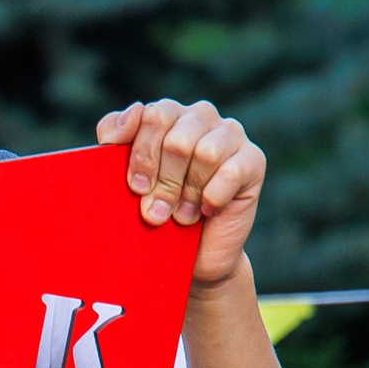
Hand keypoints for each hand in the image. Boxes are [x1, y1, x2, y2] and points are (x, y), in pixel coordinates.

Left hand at [97, 100, 265, 285]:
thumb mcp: (122, 178)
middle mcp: (200, 116)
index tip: (135, 187)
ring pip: (205, 154)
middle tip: (155, 211)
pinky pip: (230, 172)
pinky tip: (206, 211)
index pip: (153, 115)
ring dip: (187, 194)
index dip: (142, 155)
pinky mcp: (253, 160)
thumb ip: (114, 136)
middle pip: (178, 139)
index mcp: (168, 114)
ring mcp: (230, 134)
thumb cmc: (153, 211)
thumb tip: (133, 111)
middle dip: (163, 182)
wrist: (190, 256)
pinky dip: (212, 198)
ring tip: (181, 214)